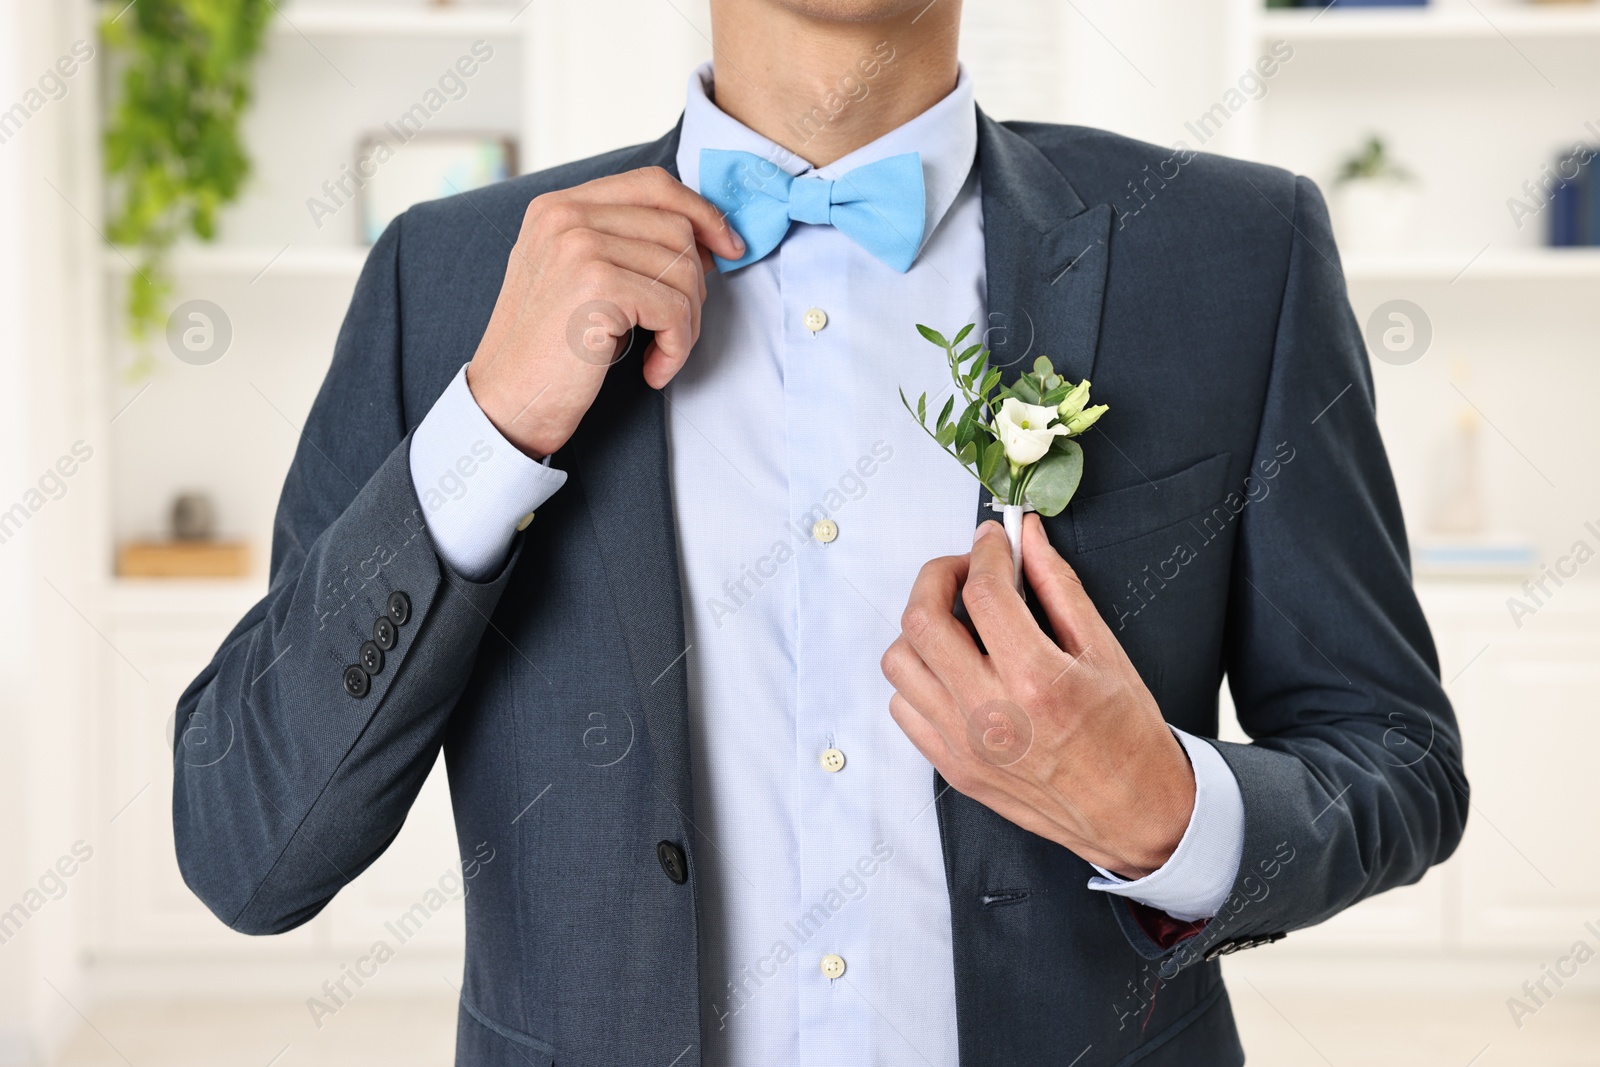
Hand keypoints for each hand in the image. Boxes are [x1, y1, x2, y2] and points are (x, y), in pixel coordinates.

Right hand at [466, 166, 745, 457]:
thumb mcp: (576, 278)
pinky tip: (653, 370)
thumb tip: (706, 239)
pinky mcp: (597, 286)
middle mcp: (565, 215)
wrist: (505, 403)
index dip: (701, 212)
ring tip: (660, 354)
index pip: (652, 185)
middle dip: (694, 285)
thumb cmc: (546, 352)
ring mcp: (579, 247)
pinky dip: (676, 348)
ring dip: (686, 323)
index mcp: (558, 206)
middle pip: (676, 228)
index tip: (729, 248)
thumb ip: (622, 245)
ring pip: (683, 269)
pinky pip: (675, 310)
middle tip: (675, 330)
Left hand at [881, 515, 1194, 877]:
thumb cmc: (1127, 735)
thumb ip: (1058, 586)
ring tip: (957, 623)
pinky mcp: (952, 767)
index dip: (985, 551)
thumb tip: (1027, 537)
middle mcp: (990, 715)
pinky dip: (920, 676)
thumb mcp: (1104, 650)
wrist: (1135, 813)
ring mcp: (964, 746)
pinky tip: (953, 669)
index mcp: (1036, 681)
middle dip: (938, 577)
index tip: (993, 541)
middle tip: (966, 571)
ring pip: (899, 662)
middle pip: (921, 620)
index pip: (983, 591)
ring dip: (921, 629)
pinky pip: (904, 707)